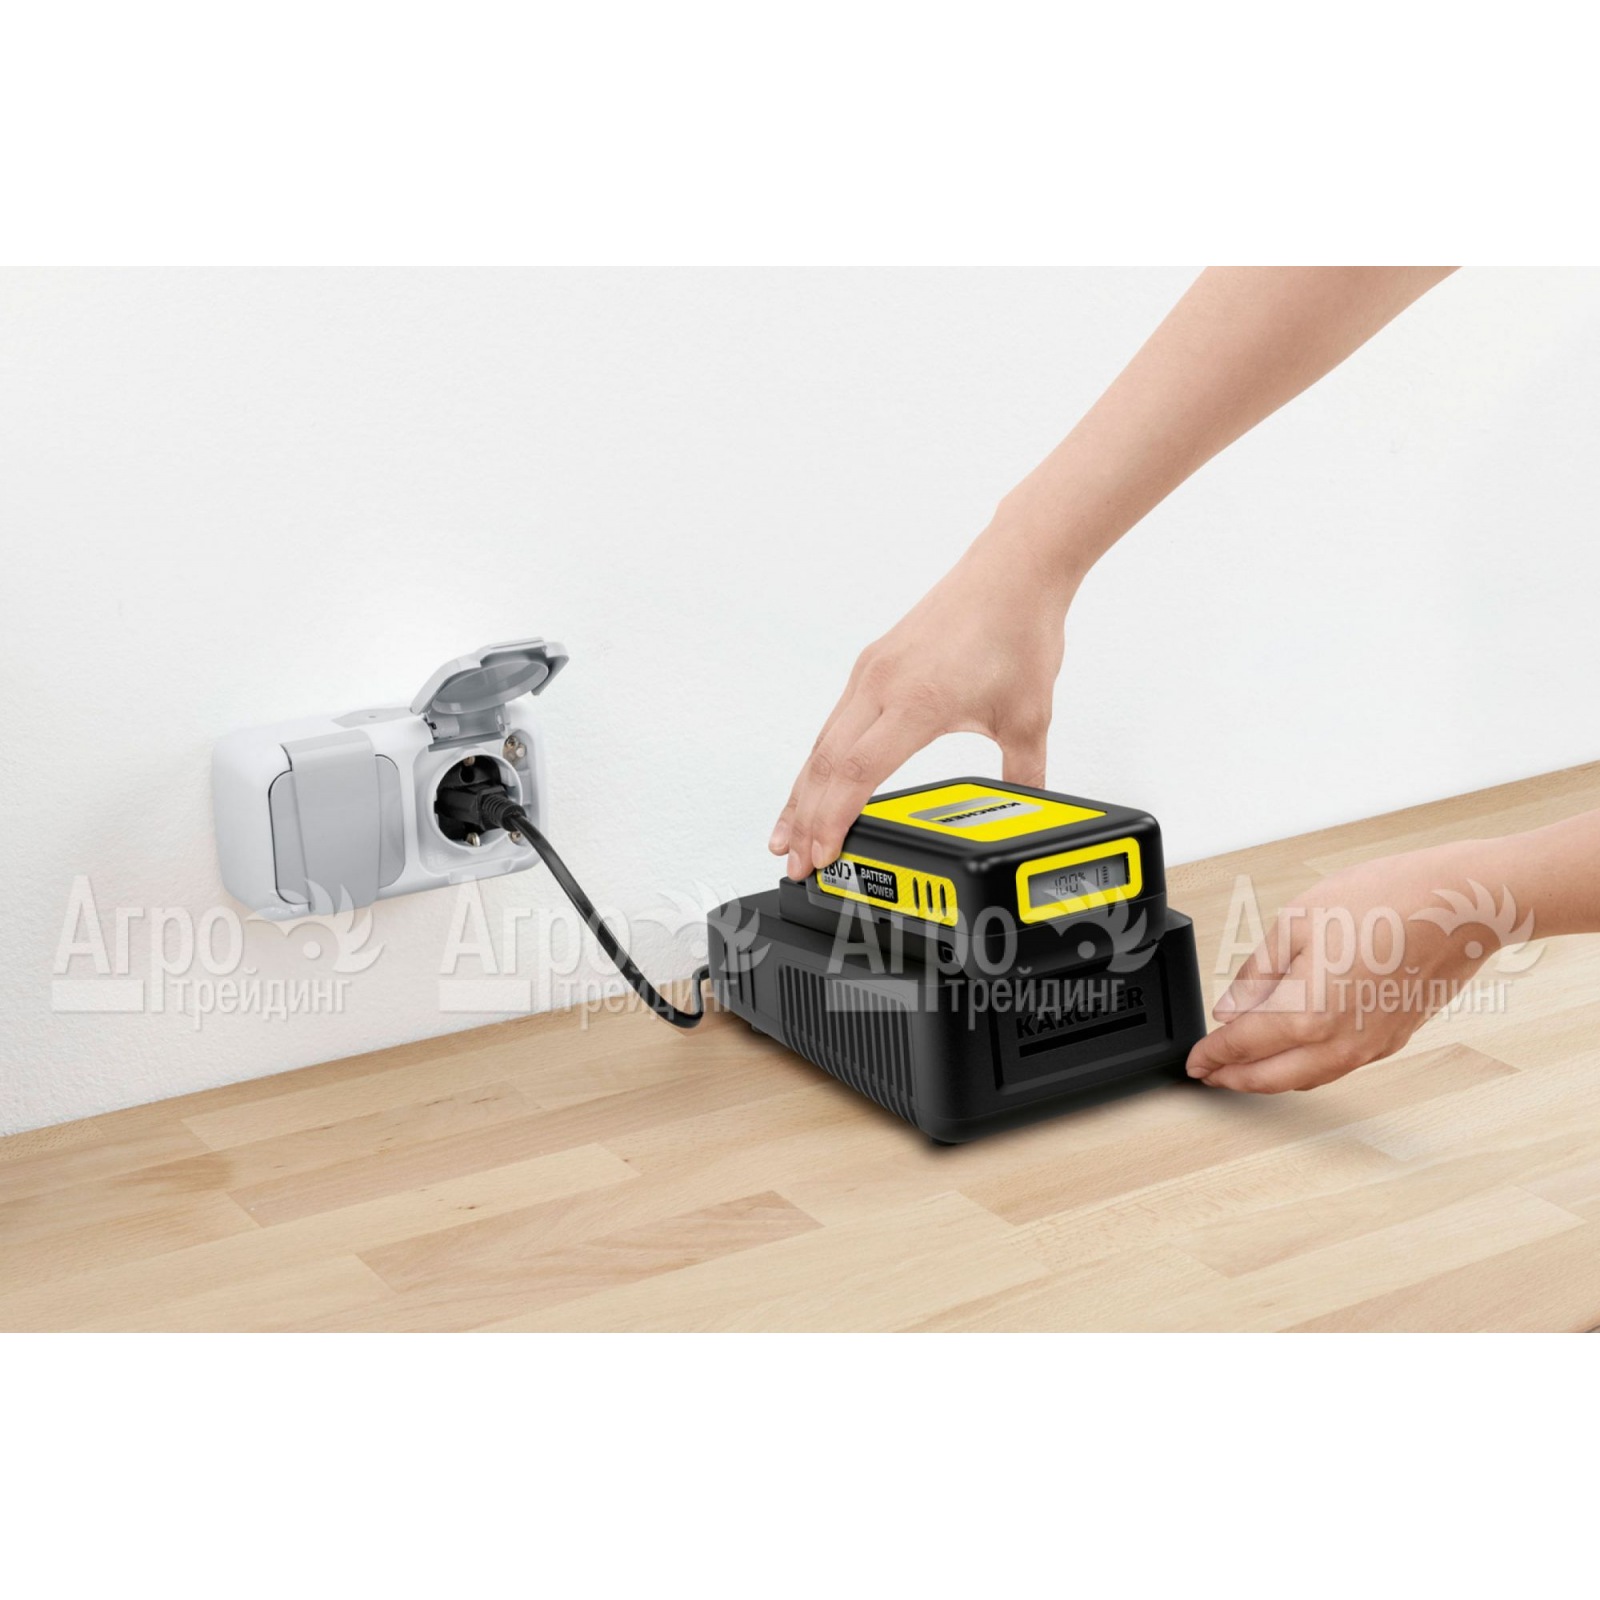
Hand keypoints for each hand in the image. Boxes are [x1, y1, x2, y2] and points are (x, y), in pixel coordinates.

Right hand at [769, 523, 1075, 878]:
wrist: (1013, 569)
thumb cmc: (1016, 629)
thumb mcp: (1030, 718)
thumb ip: (1023, 773)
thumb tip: (1027, 808)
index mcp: (916, 701)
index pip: (858, 772)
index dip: (833, 820)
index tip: (821, 855)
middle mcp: (881, 684)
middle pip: (825, 764)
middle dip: (804, 819)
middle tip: (793, 861)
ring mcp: (871, 672)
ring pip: (823, 742)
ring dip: (803, 791)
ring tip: (787, 832)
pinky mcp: (873, 664)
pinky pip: (834, 721)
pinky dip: (819, 760)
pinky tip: (816, 780)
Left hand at [1187, 839, 1516, 1092]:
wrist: (1461, 905)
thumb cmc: (1386, 901)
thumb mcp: (1297, 921)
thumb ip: (1258, 972)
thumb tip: (1231, 1006)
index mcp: (1308, 1013)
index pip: (1244, 1044)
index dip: (1213, 1055)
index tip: (1195, 1061)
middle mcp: (1340, 1042)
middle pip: (1273, 1076)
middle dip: (1235, 1078)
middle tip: (1210, 1075)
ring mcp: (1371, 1046)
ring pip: (1307, 1078)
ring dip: (1270, 1079)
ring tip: (1243, 1070)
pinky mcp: (1394, 1040)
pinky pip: (1336, 1068)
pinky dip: (1306, 1069)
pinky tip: (1294, 1054)